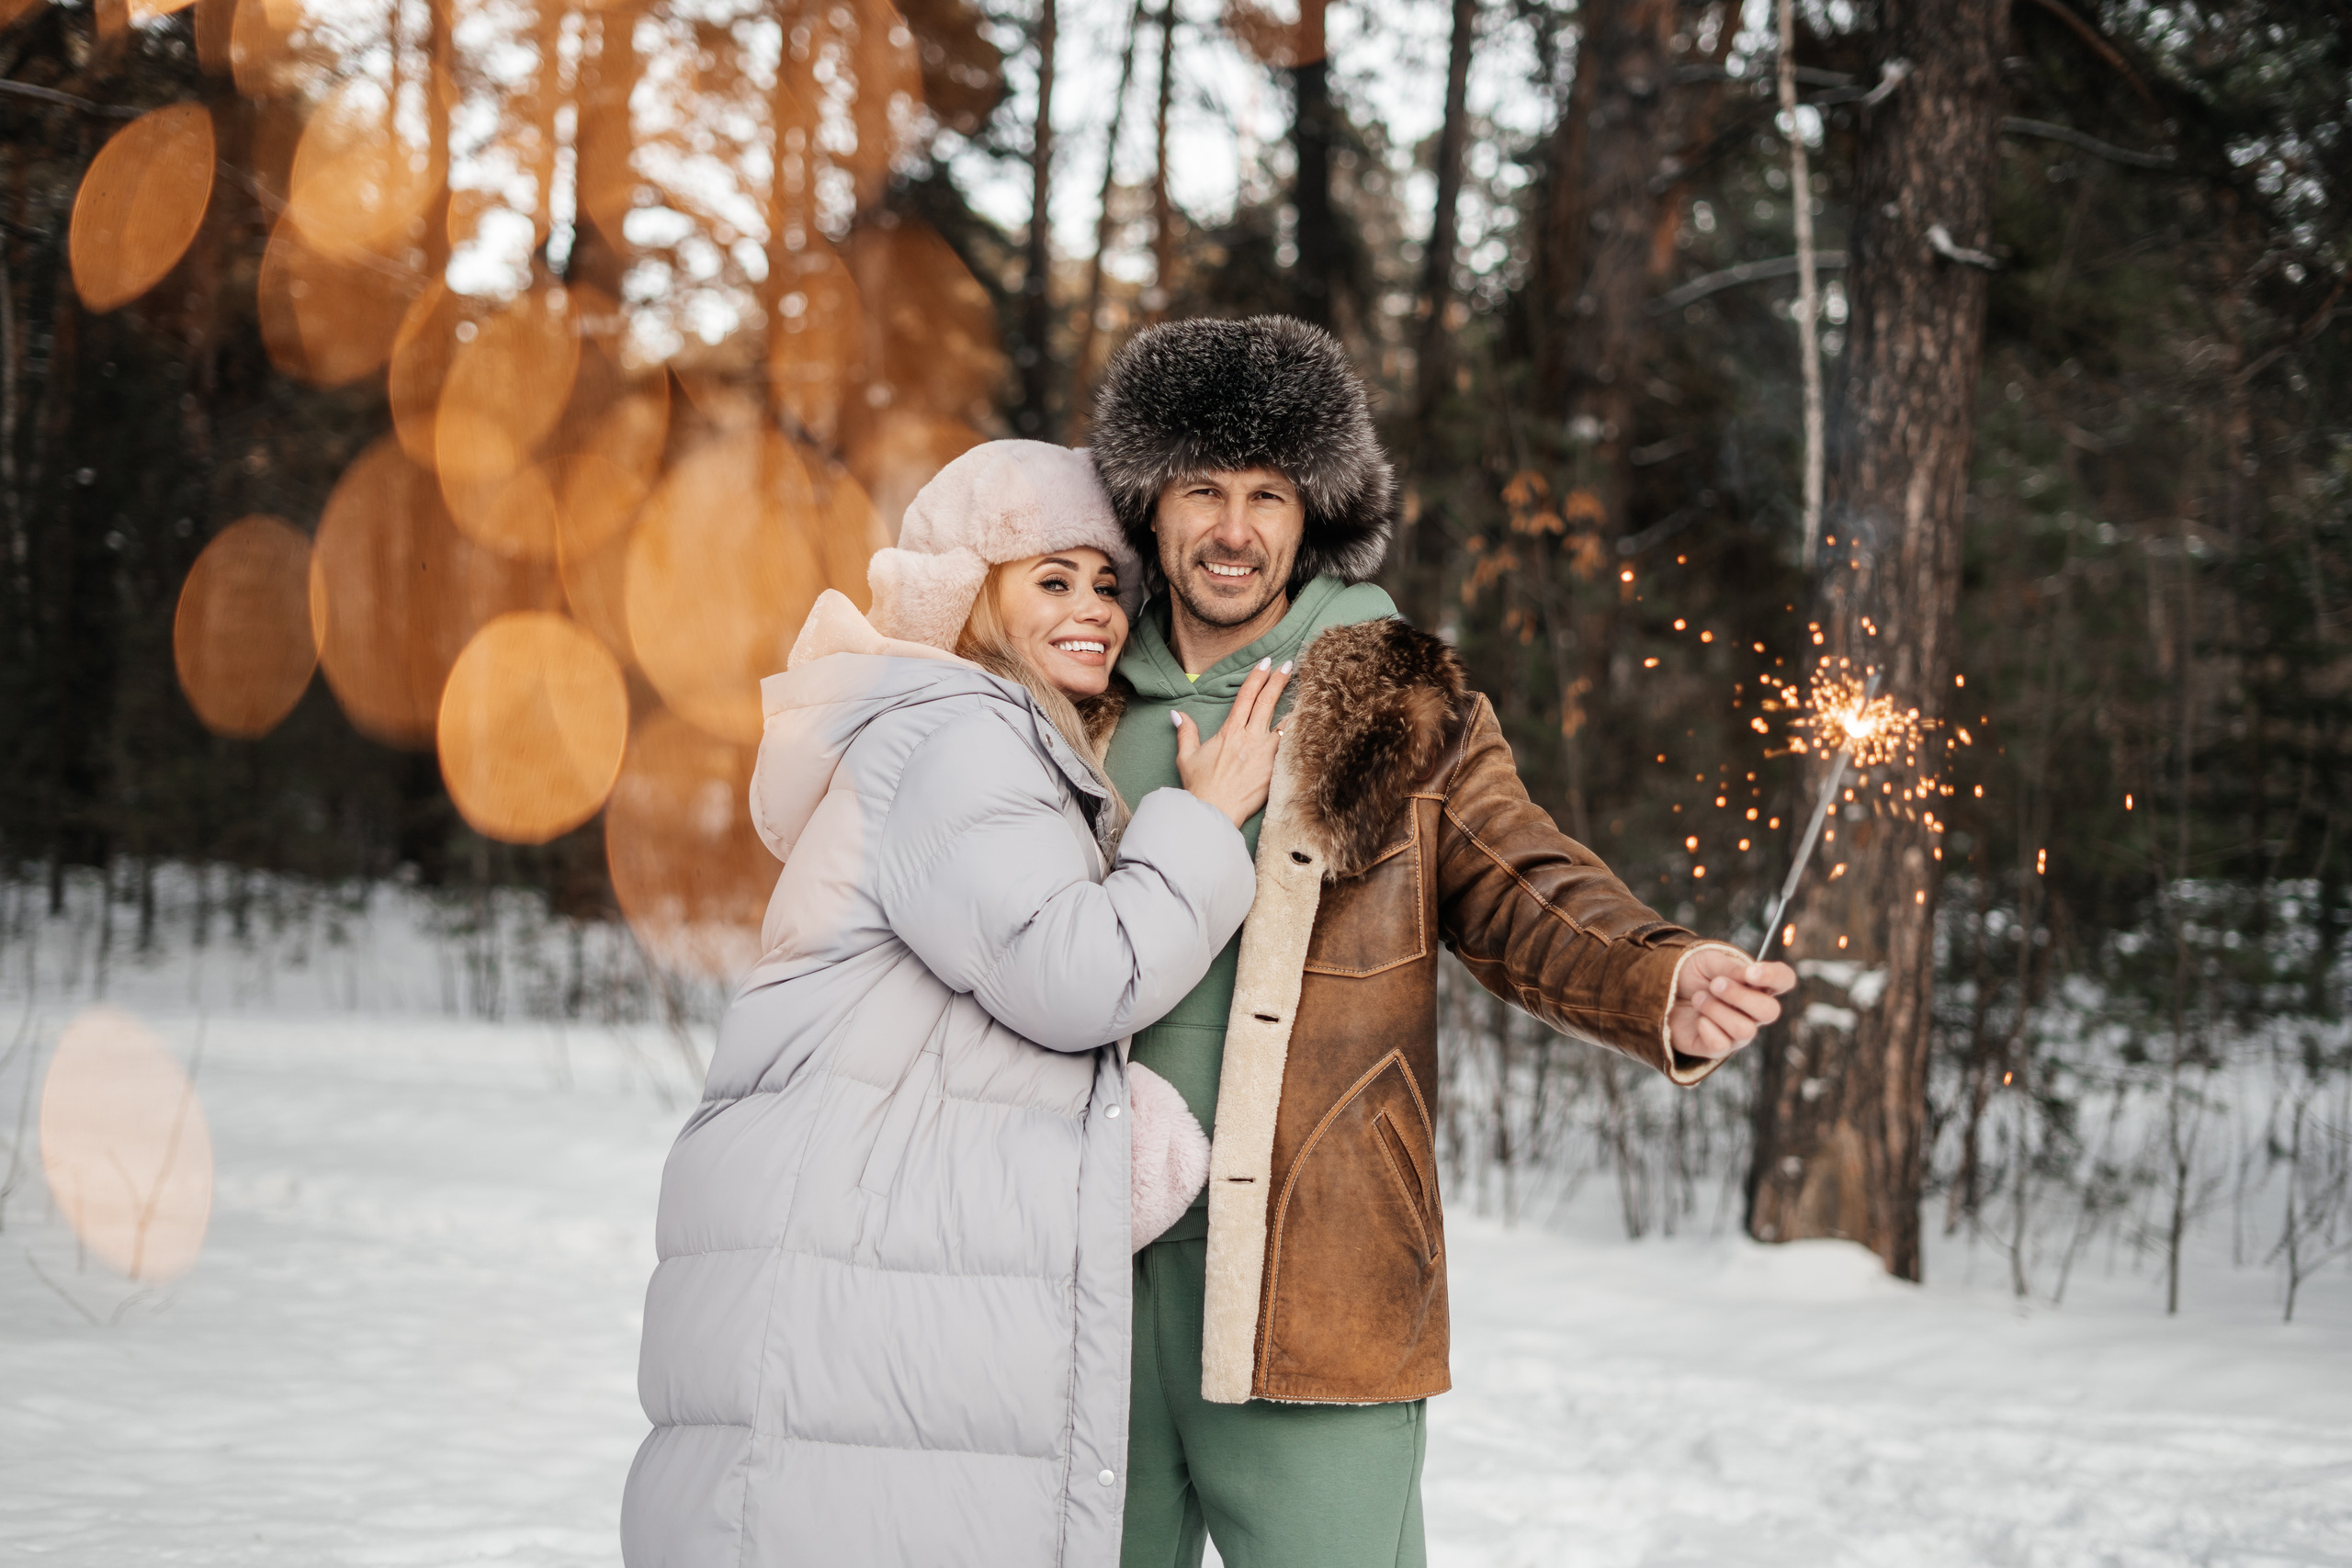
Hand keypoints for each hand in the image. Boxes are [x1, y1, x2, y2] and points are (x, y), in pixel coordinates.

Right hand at [1175, 657, 1291, 828]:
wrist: (1214, 812)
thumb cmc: (1200, 787)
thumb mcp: (1187, 757)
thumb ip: (1186, 732)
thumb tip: (1178, 714)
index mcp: (1230, 732)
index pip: (1246, 696)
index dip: (1257, 676)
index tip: (1266, 663)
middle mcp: (1250, 738)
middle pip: (1268, 701)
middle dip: (1279, 680)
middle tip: (1289, 665)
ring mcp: (1266, 754)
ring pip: (1286, 722)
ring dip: (1295, 705)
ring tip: (1308, 692)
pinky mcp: (1276, 770)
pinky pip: (1293, 747)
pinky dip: (1301, 734)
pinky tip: (1313, 726)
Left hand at [1668, 950, 1795, 1060]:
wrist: (1663, 990)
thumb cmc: (1692, 974)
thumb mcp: (1710, 961)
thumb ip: (1732, 968)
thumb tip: (1750, 974)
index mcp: (1757, 984)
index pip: (1783, 980)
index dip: (1773, 976)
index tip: (1750, 973)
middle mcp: (1753, 1012)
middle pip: (1770, 1011)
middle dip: (1739, 996)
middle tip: (1715, 984)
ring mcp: (1737, 1032)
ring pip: (1745, 1030)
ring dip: (1717, 1010)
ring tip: (1698, 999)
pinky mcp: (1717, 1048)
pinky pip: (1721, 1045)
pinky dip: (1706, 1028)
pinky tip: (1697, 1018)